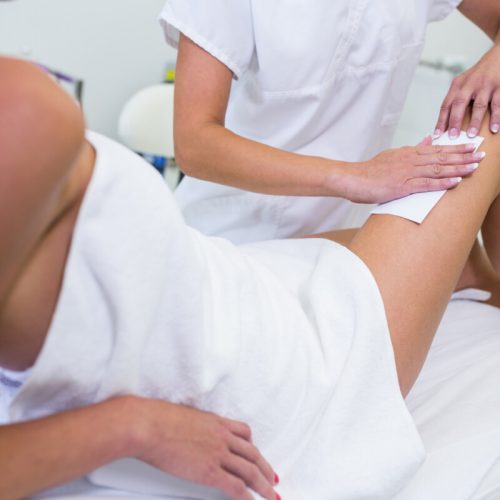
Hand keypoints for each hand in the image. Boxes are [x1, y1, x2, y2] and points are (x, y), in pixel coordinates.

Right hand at [128, 397, 277, 499]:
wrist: (149, 426)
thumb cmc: (157, 419)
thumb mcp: (183, 417)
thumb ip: (193, 427)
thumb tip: (189, 434)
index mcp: (216, 422)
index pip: (244, 433)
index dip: (254, 447)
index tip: (257, 456)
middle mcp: (222, 436)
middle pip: (253, 454)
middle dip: (265, 468)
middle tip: (272, 479)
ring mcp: (218, 454)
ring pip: (251, 471)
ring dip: (263, 485)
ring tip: (270, 495)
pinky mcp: (210, 472)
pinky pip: (237, 487)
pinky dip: (248, 498)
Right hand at [340, 138, 483, 203]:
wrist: (352, 178)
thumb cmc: (369, 171)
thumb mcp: (391, 155)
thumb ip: (410, 149)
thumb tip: (426, 140)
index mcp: (408, 153)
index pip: (437, 149)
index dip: (456, 148)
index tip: (472, 147)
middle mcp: (410, 160)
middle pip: (441, 157)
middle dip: (463, 156)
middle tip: (482, 154)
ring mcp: (406, 172)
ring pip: (437, 168)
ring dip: (458, 168)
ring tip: (475, 166)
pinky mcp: (401, 186)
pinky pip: (425, 184)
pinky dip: (441, 182)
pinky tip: (455, 181)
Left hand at [435, 45, 499, 138]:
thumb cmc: (480, 74)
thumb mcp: (464, 81)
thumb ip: (457, 98)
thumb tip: (447, 123)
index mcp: (458, 85)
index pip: (446, 104)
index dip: (441, 120)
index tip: (437, 134)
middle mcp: (470, 84)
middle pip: (459, 104)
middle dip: (454, 121)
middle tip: (452, 136)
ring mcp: (486, 85)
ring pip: (479, 105)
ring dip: (475, 121)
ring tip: (471, 135)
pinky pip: (498, 103)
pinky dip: (497, 117)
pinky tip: (495, 128)